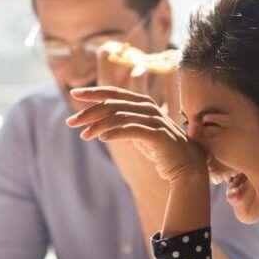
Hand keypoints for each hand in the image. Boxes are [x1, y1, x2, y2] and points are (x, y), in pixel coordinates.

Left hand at [67, 87, 206, 182]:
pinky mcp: (158, 135)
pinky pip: (132, 130)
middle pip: (113, 103)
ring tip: (84, 135)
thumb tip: (96, 123)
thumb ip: (122, 123)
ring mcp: (154, 120)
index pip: (114, 93)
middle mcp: (148, 108)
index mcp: (143, 103)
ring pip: (119, 116)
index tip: (74, 93)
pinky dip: (115, 133)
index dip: (93, 92)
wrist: (186, 166)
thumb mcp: (138, 133)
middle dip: (89, 111)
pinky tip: (102, 138)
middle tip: (71, 122)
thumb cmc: (161, 150)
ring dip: (98, 125)